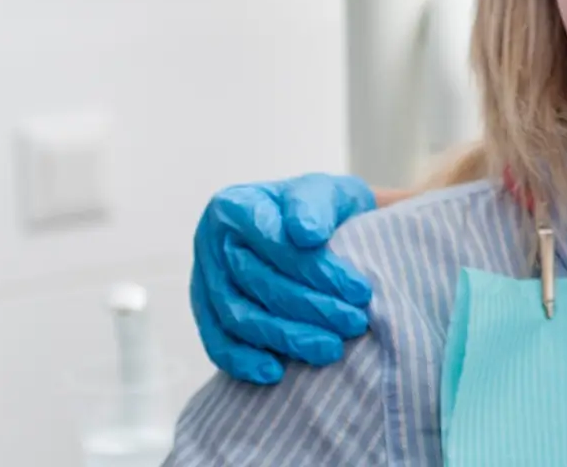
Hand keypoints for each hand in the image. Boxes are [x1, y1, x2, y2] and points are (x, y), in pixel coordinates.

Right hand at [191, 173, 377, 383]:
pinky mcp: (207, 313)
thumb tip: (305, 234)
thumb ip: (315, 205)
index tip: (361, 291)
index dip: (319, 271)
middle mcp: (212, 242)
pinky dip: (243, 361)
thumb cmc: (320, 210)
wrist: (312, 228)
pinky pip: (216, 342)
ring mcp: (205, 279)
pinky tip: (276, 373)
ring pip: (239, 316)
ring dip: (286, 338)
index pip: (274, 243)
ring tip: (331, 349)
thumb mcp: (327, 192)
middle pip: (257, 283)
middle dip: (310, 308)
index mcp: (235, 205)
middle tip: (354, 324)